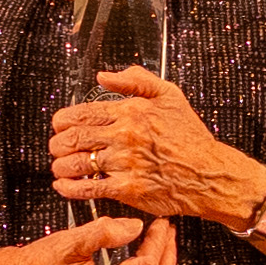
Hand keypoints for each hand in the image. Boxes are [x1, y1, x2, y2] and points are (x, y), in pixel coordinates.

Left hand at [50, 67, 249, 221]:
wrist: (209, 173)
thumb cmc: (191, 138)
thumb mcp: (170, 96)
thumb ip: (136, 80)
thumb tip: (104, 76)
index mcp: (131, 112)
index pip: (82, 113)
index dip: (62, 120)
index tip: (59, 125)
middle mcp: (125, 136)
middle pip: (73, 138)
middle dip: (57, 144)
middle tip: (56, 147)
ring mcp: (125, 163)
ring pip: (77, 163)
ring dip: (61, 166)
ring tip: (60, 167)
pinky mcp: (128, 189)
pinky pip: (89, 189)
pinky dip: (70, 188)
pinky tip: (64, 186)